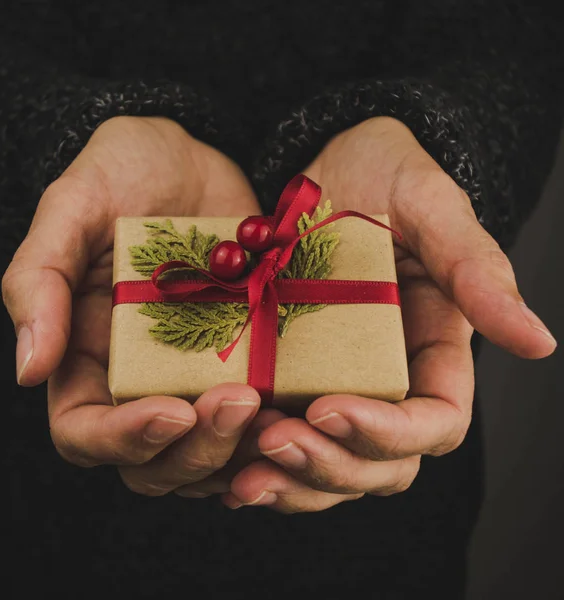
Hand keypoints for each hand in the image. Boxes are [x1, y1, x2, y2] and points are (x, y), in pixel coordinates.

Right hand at [2, 116, 268, 494]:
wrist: (196, 160)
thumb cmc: (125, 171)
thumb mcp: (74, 206)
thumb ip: (38, 279)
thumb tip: (28, 370)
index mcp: (88, 357)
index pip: (85, 433)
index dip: (123, 439)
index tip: (173, 410)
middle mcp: (141, 380)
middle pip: (154, 461)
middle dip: (196, 449)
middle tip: (240, 403)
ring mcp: (195, 376)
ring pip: (208, 456)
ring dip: (240, 451)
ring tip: (274, 416)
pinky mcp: (243, 363)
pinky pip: (255, 423)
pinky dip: (274, 430)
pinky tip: (298, 413)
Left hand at [179, 116, 555, 511]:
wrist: (326, 165)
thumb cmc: (387, 174)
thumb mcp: (430, 206)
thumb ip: (476, 269)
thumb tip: (539, 342)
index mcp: (434, 351)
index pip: (433, 424)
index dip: (387, 433)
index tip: (327, 408)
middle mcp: (389, 380)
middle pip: (379, 463)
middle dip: (329, 466)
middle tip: (270, 443)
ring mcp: (338, 384)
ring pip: (331, 468)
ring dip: (290, 482)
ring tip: (241, 475)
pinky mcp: (292, 379)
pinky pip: (285, 441)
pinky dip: (258, 463)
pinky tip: (222, 465)